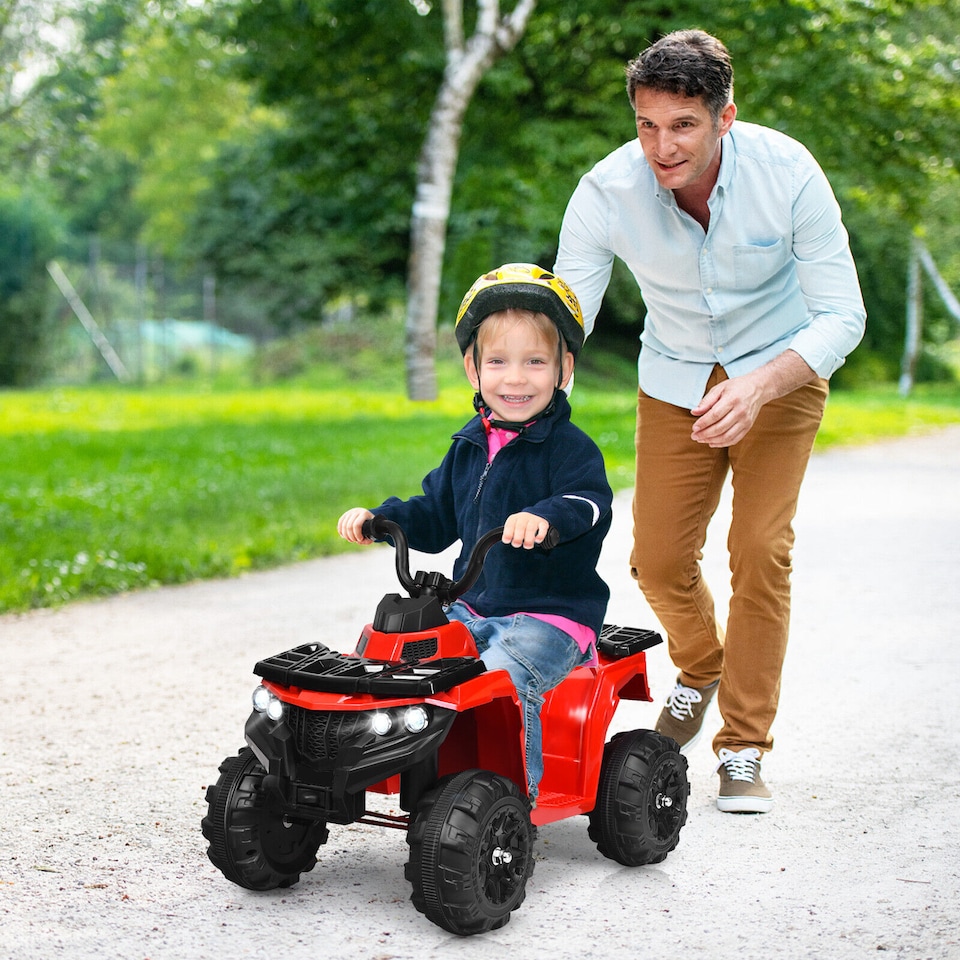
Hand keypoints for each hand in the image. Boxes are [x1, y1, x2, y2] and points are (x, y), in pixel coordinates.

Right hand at [337, 508, 374, 543]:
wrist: (368, 517)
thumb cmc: (370, 527)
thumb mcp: (372, 532)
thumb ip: (368, 539)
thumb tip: (359, 541)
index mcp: (365, 514)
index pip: (357, 525)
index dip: (357, 534)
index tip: (360, 539)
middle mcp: (356, 511)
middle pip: (349, 526)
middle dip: (351, 536)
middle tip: (354, 541)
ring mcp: (350, 512)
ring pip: (343, 525)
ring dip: (346, 535)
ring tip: (350, 540)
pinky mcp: (345, 514)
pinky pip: (340, 523)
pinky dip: (341, 531)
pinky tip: (344, 536)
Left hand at [502, 512, 549, 549]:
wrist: (534, 517)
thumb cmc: (521, 527)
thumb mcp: (513, 528)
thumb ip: (509, 534)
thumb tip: (506, 540)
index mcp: (514, 518)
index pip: (510, 525)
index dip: (508, 533)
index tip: (506, 541)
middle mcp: (523, 517)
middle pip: (520, 526)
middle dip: (518, 537)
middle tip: (516, 544)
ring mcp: (534, 519)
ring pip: (531, 528)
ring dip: (529, 538)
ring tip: (527, 546)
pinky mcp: (543, 523)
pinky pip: (543, 528)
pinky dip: (541, 535)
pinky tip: (537, 540)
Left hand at [691, 351, 816, 447]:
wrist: (758, 388)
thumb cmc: (736, 387)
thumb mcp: (720, 388)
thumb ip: (706, 401)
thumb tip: (694, 412)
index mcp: (732, 399)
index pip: (715, 415)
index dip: (703, 423)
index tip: (694, 428)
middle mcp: (740, 411)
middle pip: (720, 428)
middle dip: (705, 434)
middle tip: (694, 436)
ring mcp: (745, 420)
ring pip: (727, 436)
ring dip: (712, 440)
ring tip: (701, 440)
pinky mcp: (748, 426)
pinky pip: (734, 439)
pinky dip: (722, 443)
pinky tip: (712, 443)